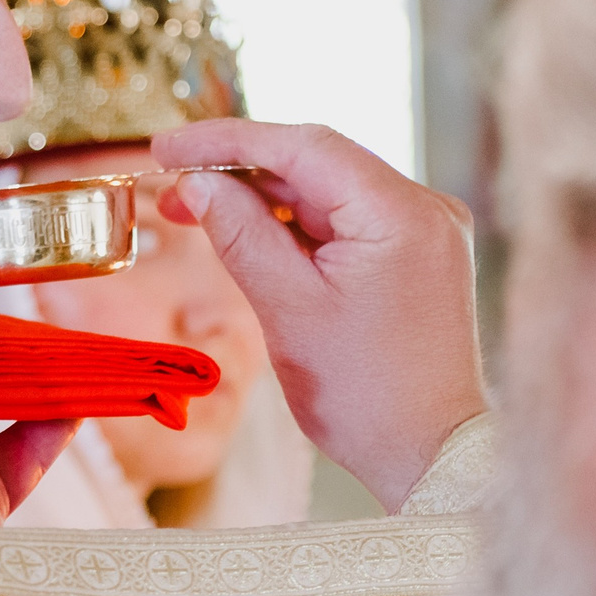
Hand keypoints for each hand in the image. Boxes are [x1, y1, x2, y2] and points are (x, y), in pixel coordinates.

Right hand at [152, 120, 486, 508]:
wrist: (428, 454)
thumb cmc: (364, 394)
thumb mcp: (287, 308)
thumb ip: (240, 234)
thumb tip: (196, 184)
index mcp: (401, 213)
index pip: (303, 146)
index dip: (226, 140)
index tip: (166, 146)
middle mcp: (424, 208)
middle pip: (316, 163)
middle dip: (239, 170)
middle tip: (169, 183)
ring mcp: (424, 230)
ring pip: (327, 191)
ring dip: (262, 199)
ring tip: (193, 209)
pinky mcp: (416, 254)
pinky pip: (345, 221)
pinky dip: (294, 225)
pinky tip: (246, 232)